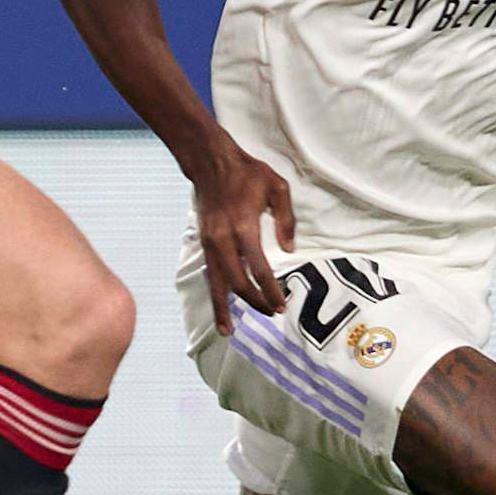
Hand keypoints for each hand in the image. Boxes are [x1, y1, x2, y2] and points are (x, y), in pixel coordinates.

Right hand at [189, 134, 295, 333]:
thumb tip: (290, 249)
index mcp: (244, 227)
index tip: (281, 304)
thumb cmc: (248, 173)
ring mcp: (211, 242)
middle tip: (271, 312)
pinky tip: (218, 310)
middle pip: (238, 282)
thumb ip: (286, 219)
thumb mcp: (277, 187)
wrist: (211, 162)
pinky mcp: (204, 243)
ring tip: (228, 332)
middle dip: (255, 301)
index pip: (259, 268)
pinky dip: (214, 294)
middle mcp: (224, 239)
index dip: (271, 290)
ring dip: (224, 308)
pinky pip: (210, 274)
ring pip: (217, 283)